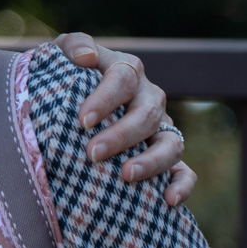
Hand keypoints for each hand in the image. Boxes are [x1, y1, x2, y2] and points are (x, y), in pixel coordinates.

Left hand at [54, 33, 196, 207]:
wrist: (69, 103)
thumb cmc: (65, 77)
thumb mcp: (61, 54)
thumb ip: (72, 46)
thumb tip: (87, 58)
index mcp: (127, 70)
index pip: (122, 79)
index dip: (105, 99)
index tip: (83, 120)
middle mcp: (149, 98)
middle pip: (146, 115)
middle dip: (121, 135)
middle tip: (92, 154)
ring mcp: (161, 128)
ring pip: (171, 143)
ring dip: (152, 161)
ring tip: (126, 176)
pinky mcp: (167, 156)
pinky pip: (184, 171)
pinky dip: (182, 185)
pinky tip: (168, 201)